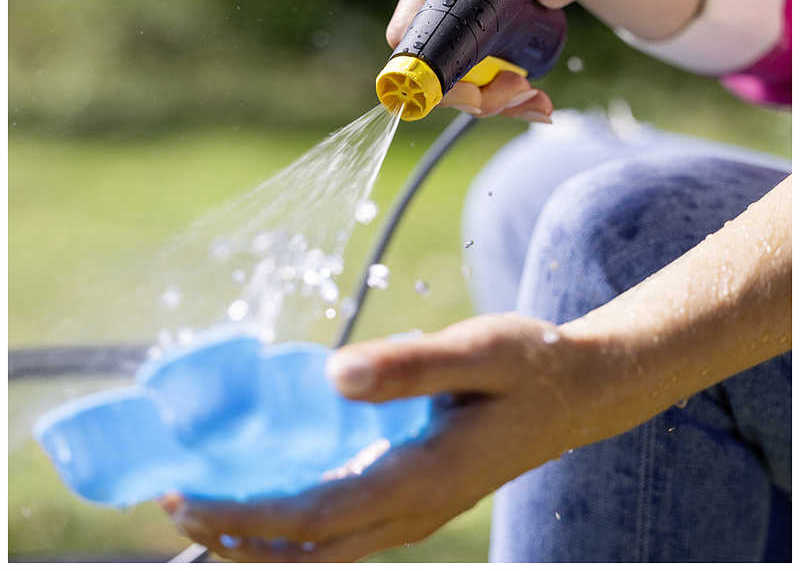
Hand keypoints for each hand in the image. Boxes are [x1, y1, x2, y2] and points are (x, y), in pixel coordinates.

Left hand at [161, 313, 579, 561]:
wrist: (577, 393)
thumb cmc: (530, 365)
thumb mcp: (478, 350)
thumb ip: (409, 365)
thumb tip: (333, 376)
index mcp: (424, 478)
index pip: (314, 518)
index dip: (244, 516)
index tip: (187, 498)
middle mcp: (415, 510)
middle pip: (310, 551)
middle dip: (236, 540)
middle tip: (176, 506)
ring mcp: (418, 511)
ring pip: (325, 550)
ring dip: (262, 538)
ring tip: (210, 507)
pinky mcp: (418, 498)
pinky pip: (344, 529)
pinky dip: (296, 524)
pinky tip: (275, 489)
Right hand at [386, 0, 704, 116]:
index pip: (408, 32)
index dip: (436, 77)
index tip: (481, 96)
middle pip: (423, 55)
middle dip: (470, 90)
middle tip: (524, 93)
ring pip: (434, 60)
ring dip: (479, 90)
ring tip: (528, 90)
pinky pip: (444, 51)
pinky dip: (476, 78)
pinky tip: (514, 81)